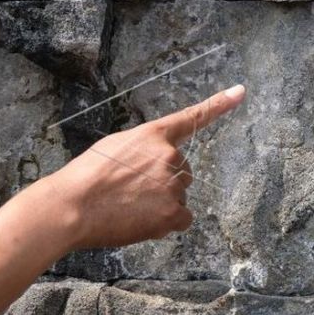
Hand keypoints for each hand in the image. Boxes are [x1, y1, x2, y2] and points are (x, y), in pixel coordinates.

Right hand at [32, 85, 245, 249]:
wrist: (73, 206)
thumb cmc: (85, 177)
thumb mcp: (114, 147)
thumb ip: (142, 151)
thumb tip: (152, 168)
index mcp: (153, 135)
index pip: (191, 117)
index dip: (218, 104)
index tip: (240, 92)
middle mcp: (169, 156)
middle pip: (183, 171)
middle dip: (164, 182)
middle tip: (133, 192)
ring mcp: (173, 184)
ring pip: (179, 195)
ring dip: (163, 203)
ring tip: (130, 207)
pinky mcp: (173, 212)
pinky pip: (183, 218)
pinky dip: (167, 222)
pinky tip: (143, 221)